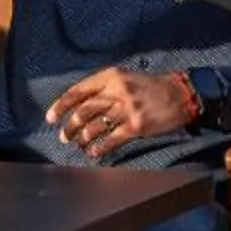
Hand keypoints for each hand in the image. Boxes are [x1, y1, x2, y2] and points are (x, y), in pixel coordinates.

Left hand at [45, 67, 193, 159]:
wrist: (179, 94)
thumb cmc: (149, 87)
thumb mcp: (124, 78)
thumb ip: (103, 87)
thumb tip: (78, 105)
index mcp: (111, 76)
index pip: (78, 91)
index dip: (60, 106)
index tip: (50, 117)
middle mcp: (116, 91)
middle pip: (83, 111)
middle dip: (69, 126)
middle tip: (63, 137)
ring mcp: (126, 109)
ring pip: (95, 126)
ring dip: (82, 138)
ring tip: (78, 145)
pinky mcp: (136, 126)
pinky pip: (112, 139)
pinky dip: (100, 148)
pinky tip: (93, 153)